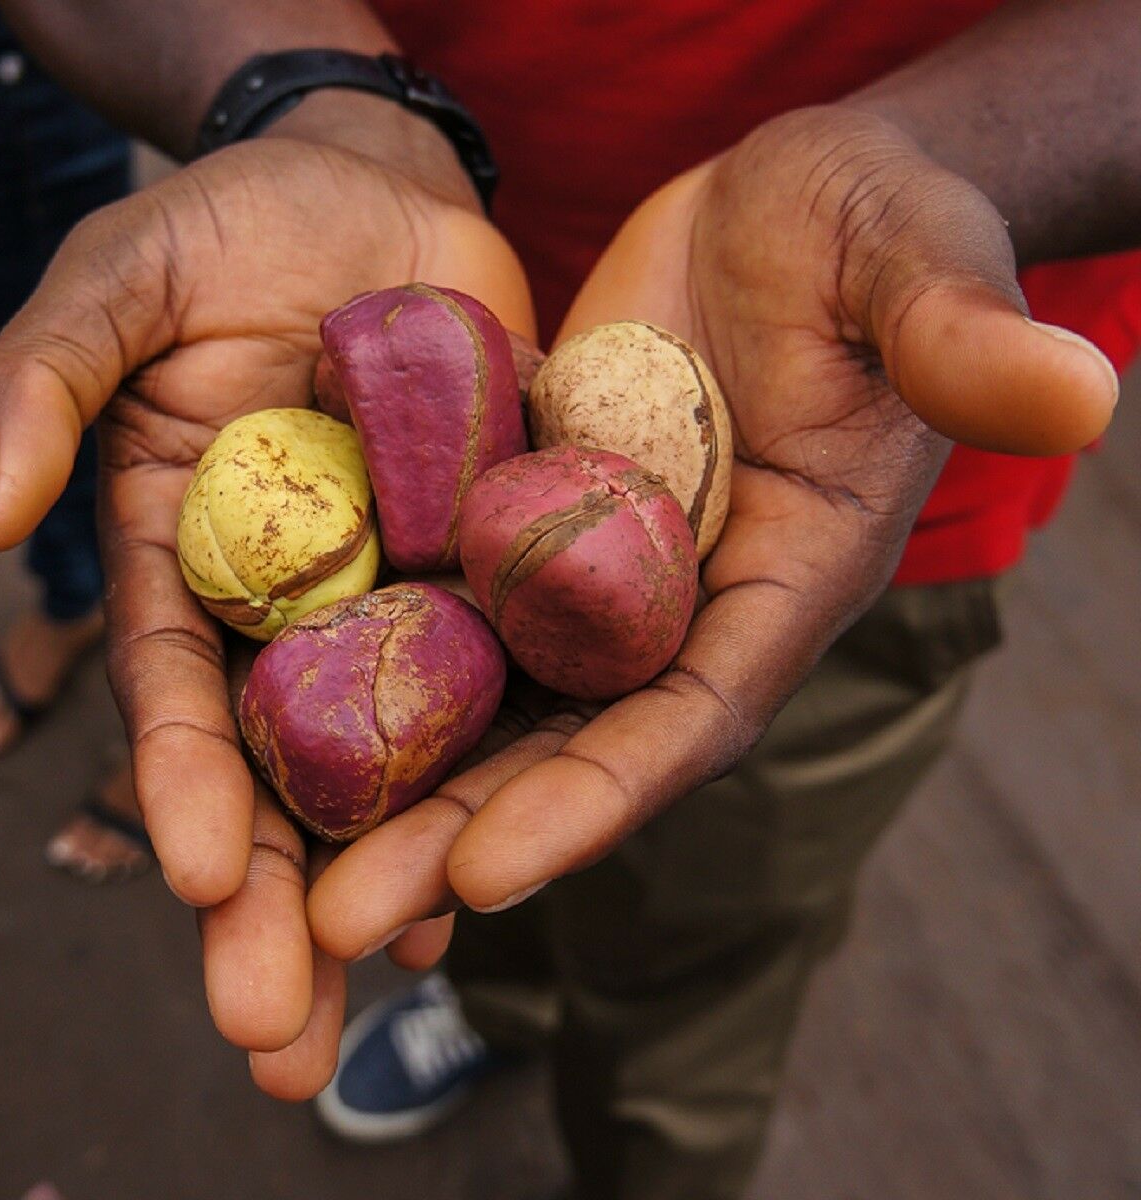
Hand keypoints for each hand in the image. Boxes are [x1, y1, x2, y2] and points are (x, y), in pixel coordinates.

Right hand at [0, 134, 531, 1095]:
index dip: (183, 785)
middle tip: (276, 1041)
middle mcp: (291, 595)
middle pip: (281, 764)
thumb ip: (48, 378)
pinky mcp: (488, 559)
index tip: (201, 881)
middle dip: (275, 901)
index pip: (180, 689)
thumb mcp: (123, 279)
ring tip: (388, 994)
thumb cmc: (233, 221)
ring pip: (392, 753)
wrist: (373, 189)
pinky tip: (496, 873)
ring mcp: (396, 587)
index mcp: (190, 548)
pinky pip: (497, 678)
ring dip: (390, 876)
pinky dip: (494, 772)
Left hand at [303, 105, 1118, 1006]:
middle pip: (571, 742)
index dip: (597, 797)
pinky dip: (373, 664)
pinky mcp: (530, 511)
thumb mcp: (914, 261)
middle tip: (337, 919)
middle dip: (461, 834)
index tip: (489, 873)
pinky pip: (447, 602)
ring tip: (288, 862)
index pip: (692, 713)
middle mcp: (686, 601)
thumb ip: (963, 333)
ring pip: (492, 694)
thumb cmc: (868, 225)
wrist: (781, 202)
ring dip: (395, 777)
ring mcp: (599, 566)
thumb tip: (1077, 386)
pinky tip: (283, 716)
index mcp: (784, 579)